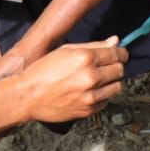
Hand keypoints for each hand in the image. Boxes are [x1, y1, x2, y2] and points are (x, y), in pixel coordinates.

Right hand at [7, 38, 127, 123]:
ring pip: (117, 86)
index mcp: (85, 58)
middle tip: (105, 66)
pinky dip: (102, 95)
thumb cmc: (44, 70)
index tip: (120, 53)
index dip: (121, 53)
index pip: (117, 54)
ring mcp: (91, 95)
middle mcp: (91, 77)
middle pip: (119, 70)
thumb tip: (116, 41)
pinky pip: (107, 100)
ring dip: (111, 82)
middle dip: (115, 66)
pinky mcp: (89, 110)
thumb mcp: (66, 50)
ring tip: (97, 79)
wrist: (28, 96)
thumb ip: (93, 45)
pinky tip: (89, 91)